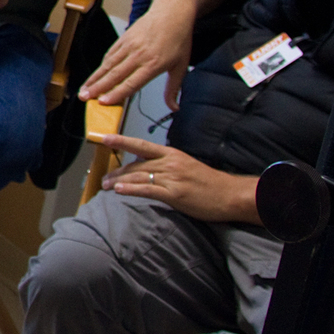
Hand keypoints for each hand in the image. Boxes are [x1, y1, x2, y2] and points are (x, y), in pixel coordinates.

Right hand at [79, 0, 194, 107]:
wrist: (172, 11)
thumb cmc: (178, 37)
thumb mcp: (181, 66)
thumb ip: (173, 89)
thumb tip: (174, 107)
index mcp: (153, 64)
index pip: (131, 83)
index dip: (115, 94)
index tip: (103, 102)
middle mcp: (139, 54)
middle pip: (114, 74)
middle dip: (97, 88)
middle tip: (84, 97)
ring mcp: (129, 45)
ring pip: (108, 64)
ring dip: (94, 78)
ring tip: (84, 88)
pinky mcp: (124, 38)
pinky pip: (110, 53)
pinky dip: (101, 65)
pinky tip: (95, 74)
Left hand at [98, 136, 258, 223]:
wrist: (230, 195)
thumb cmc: (209, 183)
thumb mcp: (186, 166)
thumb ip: (166, 165)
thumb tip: (147, 167)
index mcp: (172, 154)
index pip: (141, 145)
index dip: (122, 141)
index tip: (105, 138)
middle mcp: (169, 163)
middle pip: (136, 165)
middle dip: (117, 172)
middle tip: (103, 178)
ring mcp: (172, 179)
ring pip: (138, 177)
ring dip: (119, 181)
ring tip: (106, 186)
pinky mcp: (175, 195)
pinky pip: (148, 190)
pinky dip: (131, 189)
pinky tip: (119, 190)